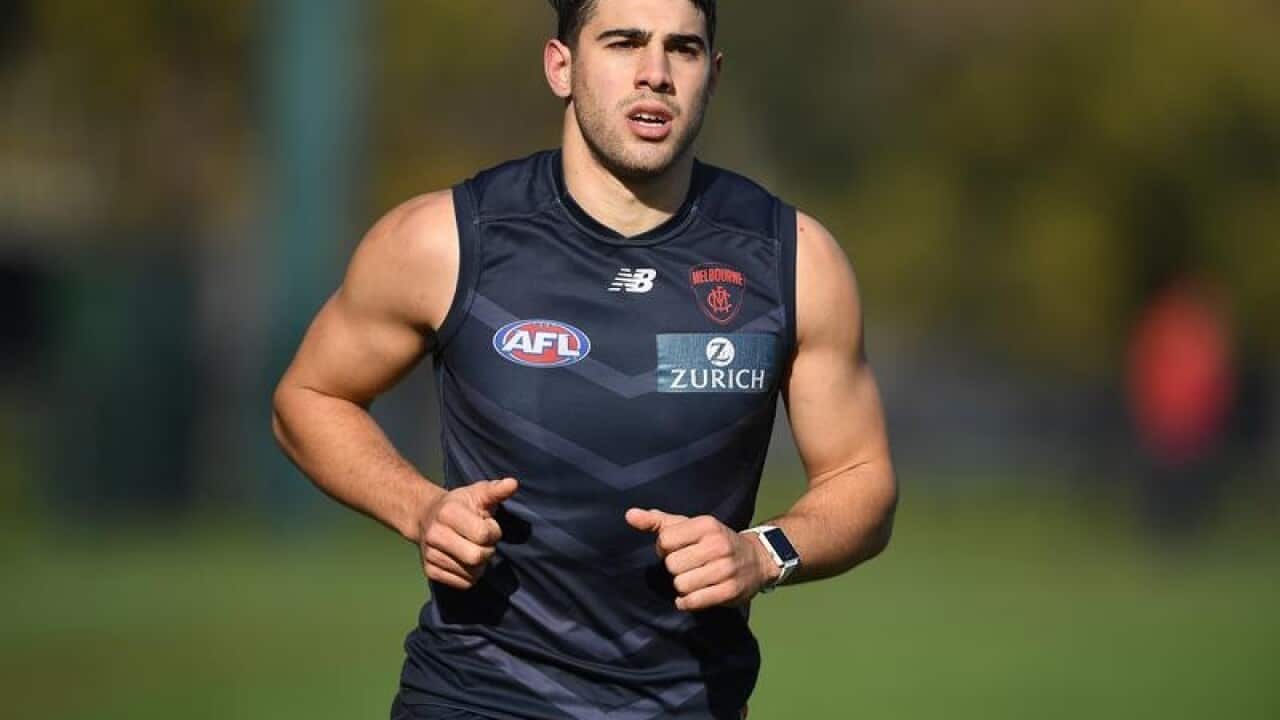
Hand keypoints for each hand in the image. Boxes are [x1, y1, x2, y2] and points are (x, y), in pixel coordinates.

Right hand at [417, 477, 517, 589]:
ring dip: (480, 564)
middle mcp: (435, 535)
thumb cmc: (459, 504)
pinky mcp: (430, 571)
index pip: (483, 535)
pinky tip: (465, 560)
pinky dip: (470, 575)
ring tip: (472, 548)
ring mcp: (430, 555)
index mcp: (448, 513)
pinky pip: (463, 584)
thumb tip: (513, 483)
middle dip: (488, 550)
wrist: (425, 516)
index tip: (488, 525)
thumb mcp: (477, 493)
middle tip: (483, 541)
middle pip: (477, 557)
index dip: (493, 532)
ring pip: (471, 573)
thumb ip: (496, 490)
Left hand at [625, 508, 777, 610]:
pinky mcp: (730, 591)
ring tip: (694, 580)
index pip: (665, 540)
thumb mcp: (688, 526)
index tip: (677, 550)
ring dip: (682, 586)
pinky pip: (693, 601)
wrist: (756, 559)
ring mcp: (725, 569)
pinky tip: (692, 596)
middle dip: (675, 569)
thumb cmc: (713, 541)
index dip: (665, 549)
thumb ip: (657, 521)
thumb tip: (629, 515)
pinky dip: (687, 602)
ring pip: (681, 585)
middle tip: (688, 566)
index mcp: (706, 524)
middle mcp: (717, 544)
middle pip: (672, 565)